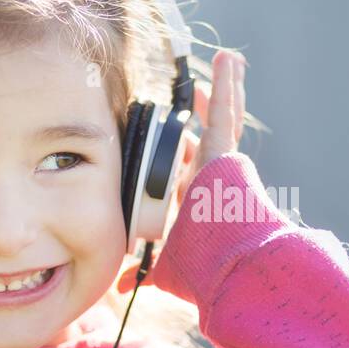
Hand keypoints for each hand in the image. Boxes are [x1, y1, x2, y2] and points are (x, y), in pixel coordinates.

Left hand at [116, 49, 247, 293]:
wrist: (229, 269)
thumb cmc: (204, 271)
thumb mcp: (165, 267)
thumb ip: (142, 272)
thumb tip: (119, 286)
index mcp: (200, 202)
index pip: (189, 169)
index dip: (180, 154)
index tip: (166, 141)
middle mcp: (213, 179)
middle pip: (209, 137)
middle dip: (204, 115)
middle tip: (198, 96)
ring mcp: (222, 164)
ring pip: (222, 120)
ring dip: (222, 91)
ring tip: (225, 63)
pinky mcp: (226, 154)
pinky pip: (224, 112)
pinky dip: (226, 86)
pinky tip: (227, 61)